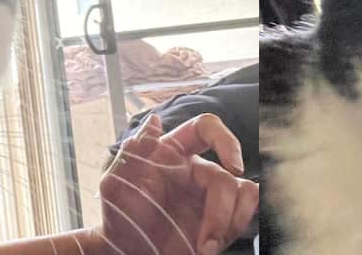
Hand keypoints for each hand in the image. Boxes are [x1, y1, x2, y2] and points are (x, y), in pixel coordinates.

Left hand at [95, 114, 258, 254]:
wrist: (126, 254)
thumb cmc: (118, 219)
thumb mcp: (114, 185)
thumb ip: (133, 152)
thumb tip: (154, 120)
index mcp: (172, 153)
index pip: (206, 128)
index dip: (225, 139)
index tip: (234, 166)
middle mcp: (195, 170)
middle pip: (226, 177)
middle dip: (220, 214)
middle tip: (206, 243)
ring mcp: (210, 195)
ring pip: (245, 193)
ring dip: (231, 224)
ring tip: (207, 249)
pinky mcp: (219, 218)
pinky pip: (247, 211)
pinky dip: (238, 228)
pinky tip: (214, 246)